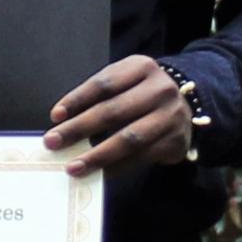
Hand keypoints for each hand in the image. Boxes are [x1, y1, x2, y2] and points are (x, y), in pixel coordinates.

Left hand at [45, 57, 191, 175]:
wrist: (187, 106)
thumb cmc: (143, 94)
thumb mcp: (126, 81)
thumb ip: (100, 95)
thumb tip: (63, 122)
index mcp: (142, 67)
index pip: (104, 84)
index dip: (77, 99)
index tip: (55, 116)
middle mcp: (160, 89)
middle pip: (112, 111)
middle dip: (79, 129)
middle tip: (53, 142)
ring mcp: (170, 116)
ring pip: (128, 138)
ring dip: (97, 155)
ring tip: (73, 166)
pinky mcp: (175, 141)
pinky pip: (141, 157)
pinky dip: (116, 167)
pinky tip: (98, 173)